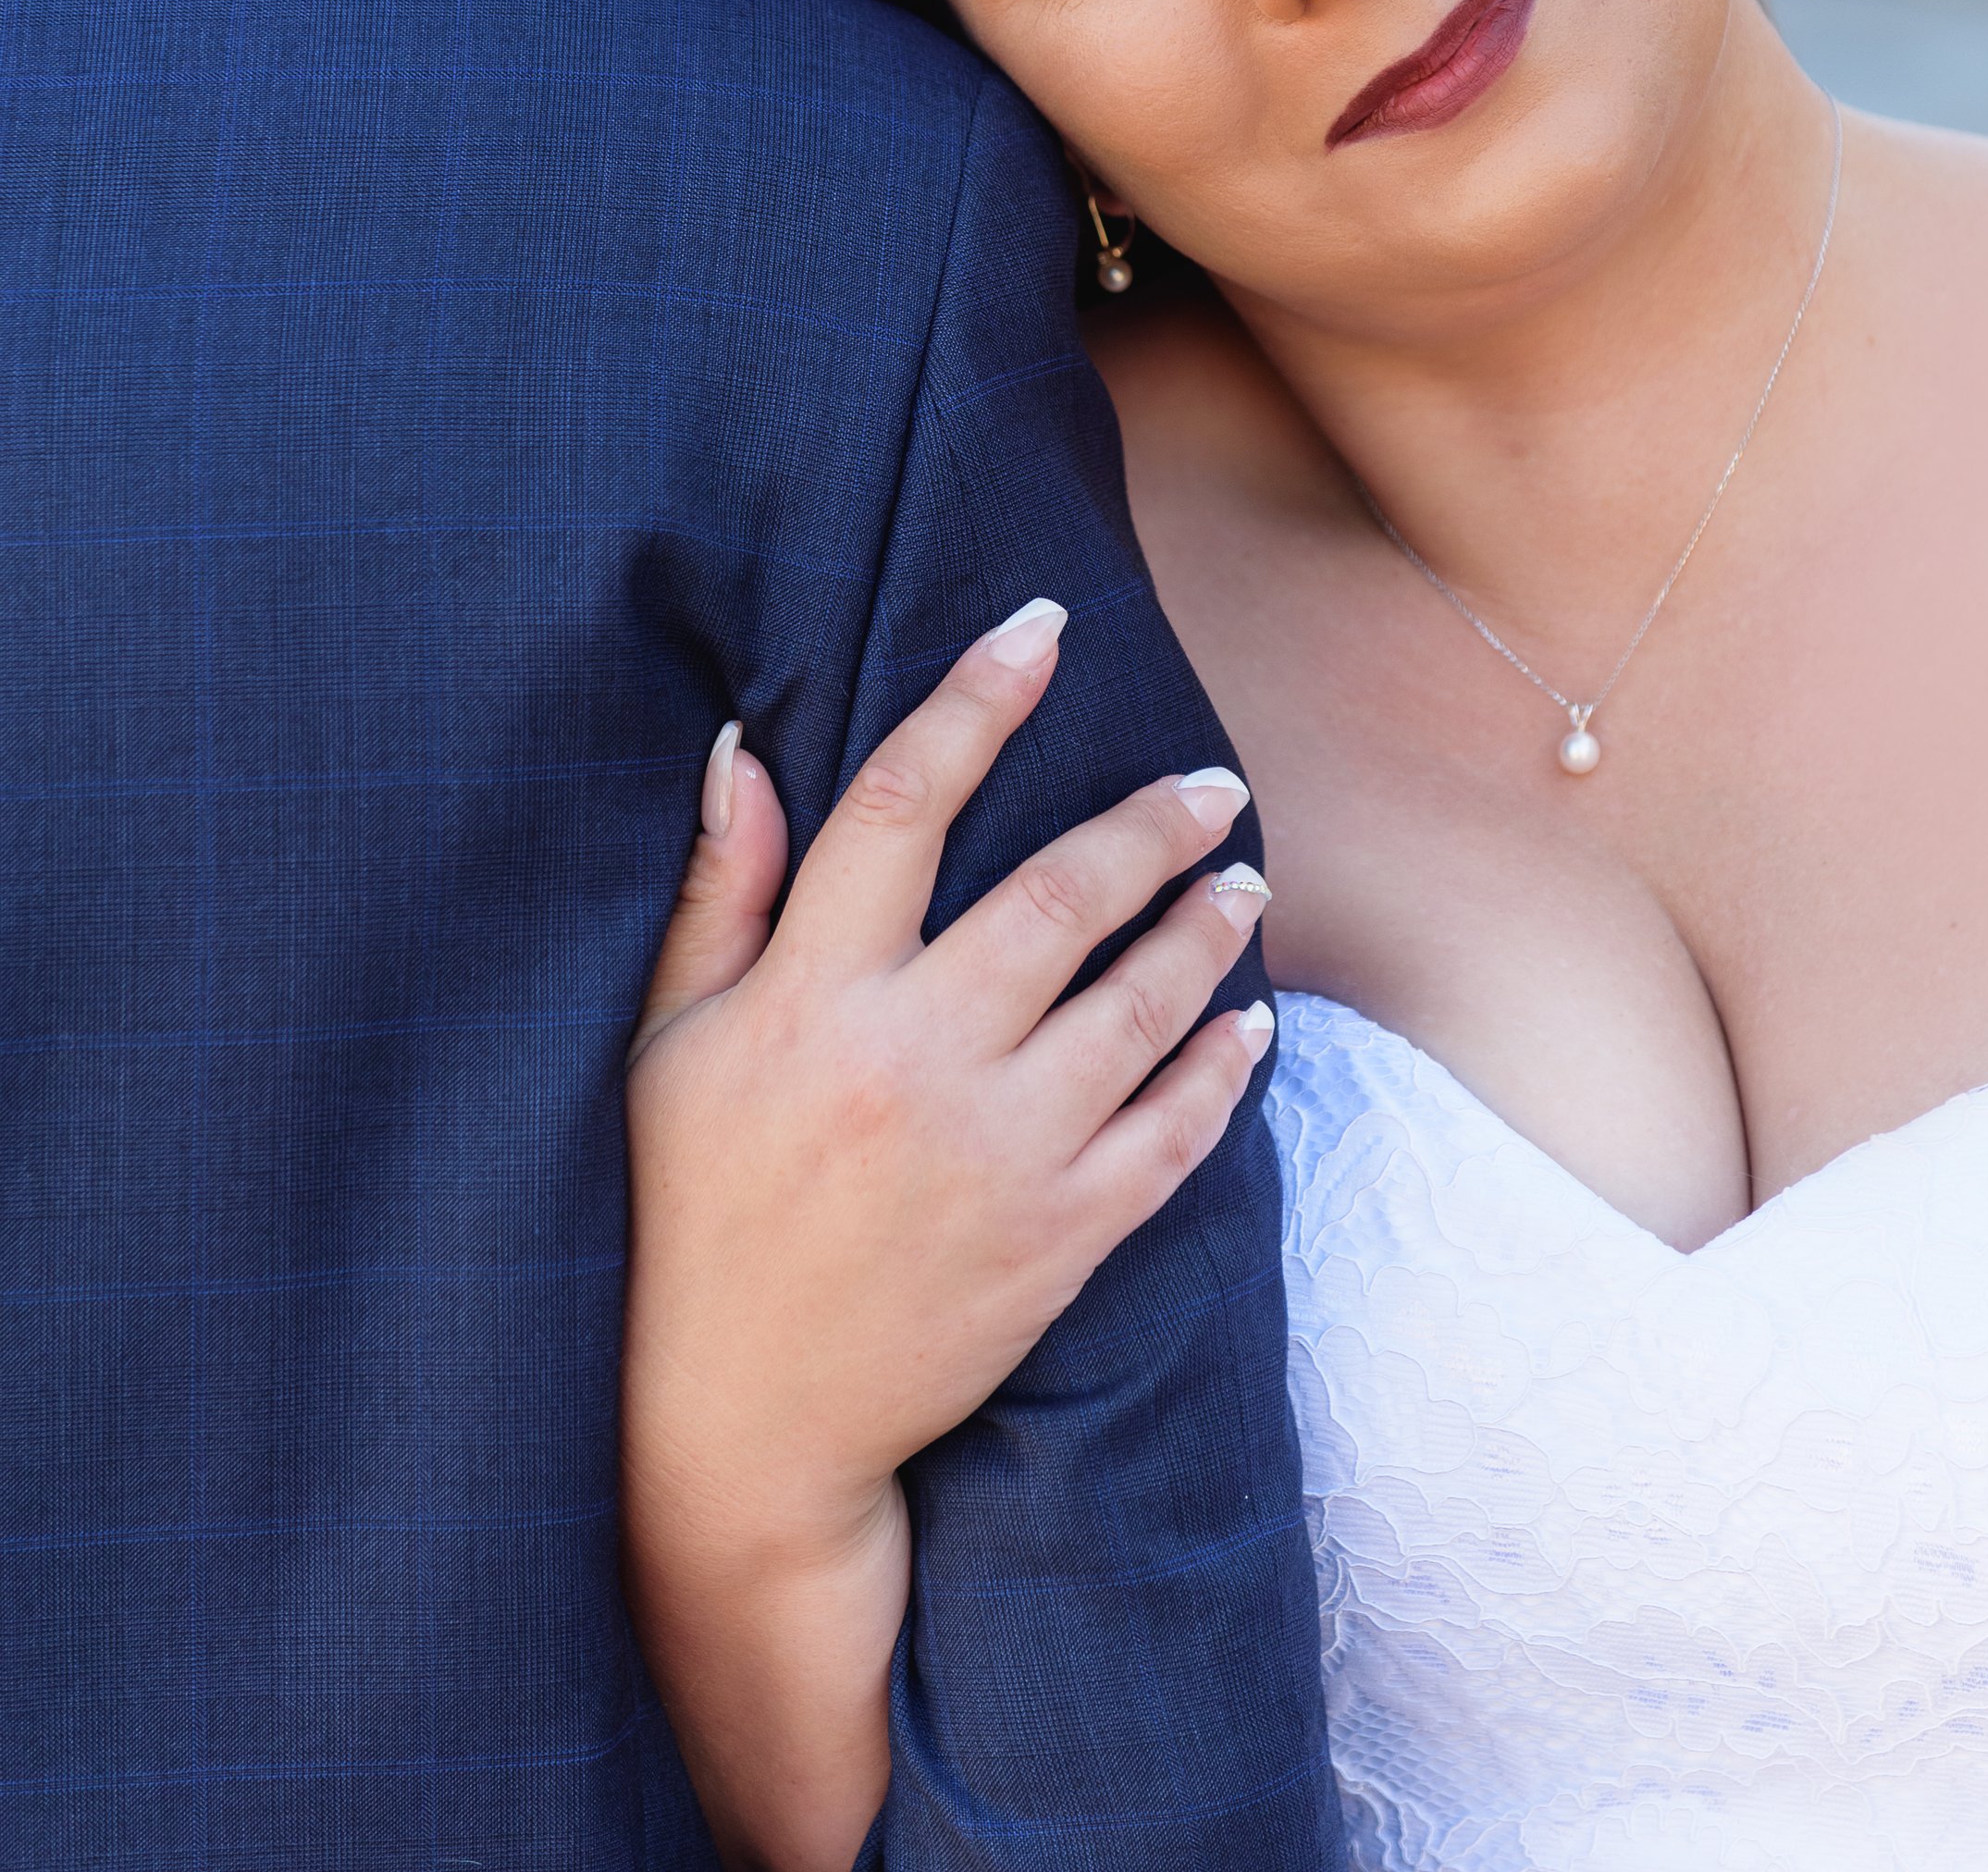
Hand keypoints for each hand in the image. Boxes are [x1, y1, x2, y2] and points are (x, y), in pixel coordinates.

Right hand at [619, 599, 1271, 1871]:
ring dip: (1204, 929)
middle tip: (1211, 782)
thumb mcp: (667, 1048)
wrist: (731, 1434)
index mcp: (810, 998)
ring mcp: (997, 1154)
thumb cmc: (684, 1218)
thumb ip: (722, 895)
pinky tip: (1247, 1024)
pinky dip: (1222, 1070)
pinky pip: (1171, 1134)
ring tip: (1242, 879)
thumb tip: (744, 747)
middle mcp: (913, 1061)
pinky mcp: (1057, 1242)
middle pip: (1060, 894)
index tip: (1040, 627)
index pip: (901, 804)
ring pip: (1139, 1005)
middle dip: (1152, 822)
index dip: (976, 701)